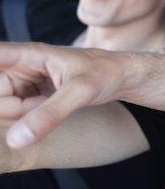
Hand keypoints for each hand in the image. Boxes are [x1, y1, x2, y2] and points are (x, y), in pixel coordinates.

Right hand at [0, 42, 125, 147]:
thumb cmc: (106, 73)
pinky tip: (49, 108)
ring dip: (23, 114)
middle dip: (13, 108)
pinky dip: (28, 118)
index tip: (4, 97)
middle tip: (43, 102)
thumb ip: (48, 115)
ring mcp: (23, 82)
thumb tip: (16, 140)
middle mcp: (21, 67)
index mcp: (29, 55)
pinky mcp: (29, 95)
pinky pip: (15, 113)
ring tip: (52, 103)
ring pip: (3, 107)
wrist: (123, 76)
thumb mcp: (80, 93)